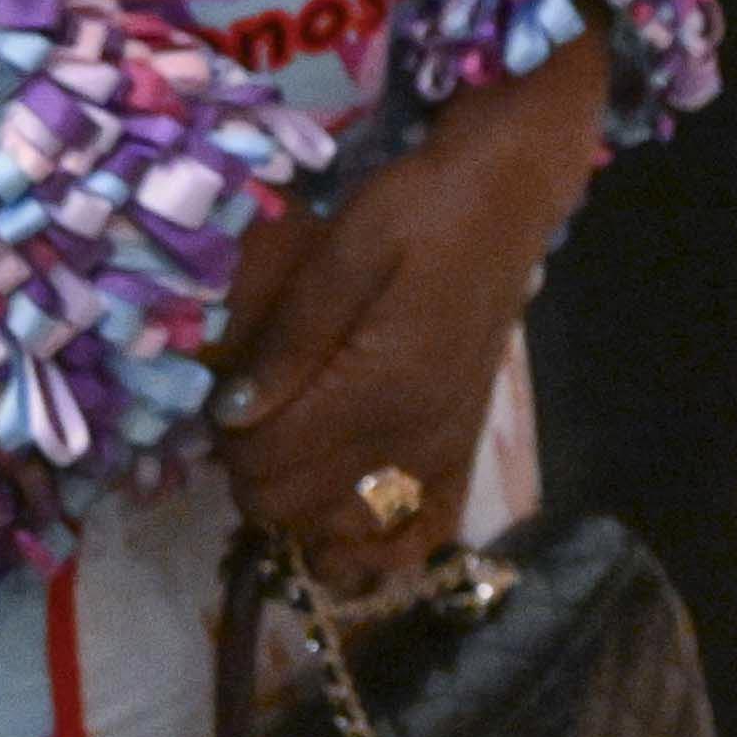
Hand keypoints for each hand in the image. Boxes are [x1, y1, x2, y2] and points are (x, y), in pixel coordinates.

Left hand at [220, 35, 615, 602]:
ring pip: (347, 532)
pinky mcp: (463, 444)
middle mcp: (413, 434)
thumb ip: (291, 336)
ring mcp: (442, 447)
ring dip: (302, 512)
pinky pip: (424, 530)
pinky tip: (348, 519)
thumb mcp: (347, 248)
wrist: (513, 192)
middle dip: (252, 475)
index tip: (224, 395)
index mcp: (379, 386)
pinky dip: (379, 545)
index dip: (226, 442)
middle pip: (295, 507)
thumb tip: (231, 411)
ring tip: (289, 458)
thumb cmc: (424, 206)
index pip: (269, 464)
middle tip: (250, 416)